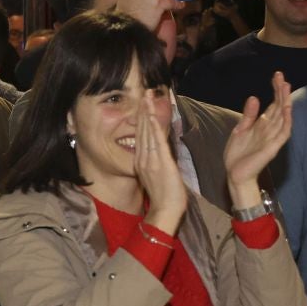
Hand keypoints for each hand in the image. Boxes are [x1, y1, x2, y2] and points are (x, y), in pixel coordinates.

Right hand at [132, 92, 188, 233]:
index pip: (141, 136)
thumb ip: (157, 163)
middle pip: (141, 131)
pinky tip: (150, 115)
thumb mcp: (158, 177)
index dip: (141, 119)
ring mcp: (151, 160)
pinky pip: (156, 141)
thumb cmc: (165, 199)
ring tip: (146, 97)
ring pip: (147, 132)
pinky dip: (152, 127)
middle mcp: (143, 159)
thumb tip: (162, 154)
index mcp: (142, 162)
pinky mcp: (160, 163)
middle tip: (144, 93)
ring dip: (146, 113)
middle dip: (143, 111)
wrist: (165, 212)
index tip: (143, 105)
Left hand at [223, 72, 292, 204]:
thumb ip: (248, 115)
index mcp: (262, 125)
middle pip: (279, 107)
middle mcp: (270, 129)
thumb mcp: (240, 130)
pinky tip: (286, 109)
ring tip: (285, 86)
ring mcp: (273, 138)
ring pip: (283, 116)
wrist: (234, 174)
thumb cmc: (238, 155)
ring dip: (285, 102)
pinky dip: (286, 120)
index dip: (275, 90)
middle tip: (281, 76)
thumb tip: (254, 97)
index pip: (273, 104)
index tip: (276, 76)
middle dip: (281, 91)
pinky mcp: (273, 147)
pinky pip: (283, 132)